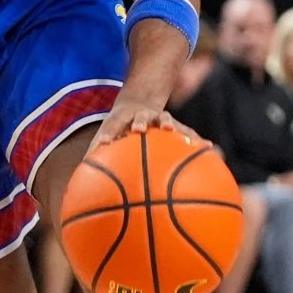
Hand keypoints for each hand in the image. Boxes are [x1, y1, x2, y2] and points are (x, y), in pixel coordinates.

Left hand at [89, 100, 205, 151]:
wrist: (136, 104)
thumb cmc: (117, 131)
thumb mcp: (106, 141)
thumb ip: (97, 161)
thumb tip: (82, 188)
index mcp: (119, 121)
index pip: (111, 126)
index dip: (108, 134)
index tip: (104, 143)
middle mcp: (139, 116)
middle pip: (137, 117)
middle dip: (137, 123)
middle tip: (137, 129)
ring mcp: (157, 117)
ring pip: (163, 118)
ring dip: (166, 123)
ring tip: (172, 130)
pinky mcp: (174, 123)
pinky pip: (187, 131)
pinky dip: (197, 139)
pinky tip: (210, 149)